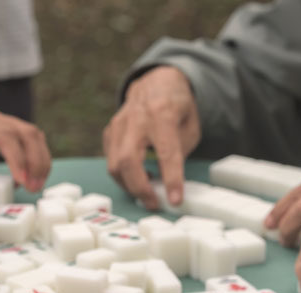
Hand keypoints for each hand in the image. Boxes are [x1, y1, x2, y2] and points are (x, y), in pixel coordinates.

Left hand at [0, 91, 50, 190]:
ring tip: (36, 186)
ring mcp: (4, 121)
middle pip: (28, 134)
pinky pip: (32, 140)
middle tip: (34, 189)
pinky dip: (37, 159)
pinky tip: (28, 178)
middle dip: (37, 162)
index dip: (17, 158)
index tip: (21, 181)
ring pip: (35, 136)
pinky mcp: (8, 129)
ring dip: (41, 161)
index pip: (4, 136)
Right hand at [103, 66, 201, 208]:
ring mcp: (118, 124)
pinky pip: (110, 161)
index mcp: (163, 113)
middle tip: (154, 203)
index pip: (166, 152)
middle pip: (128, 161)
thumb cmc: (177, 108)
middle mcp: (136, 118)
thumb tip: (169, 186)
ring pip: (114, 165)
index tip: (174, 200)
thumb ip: (180, 153)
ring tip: (148, 192)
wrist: (156, 83)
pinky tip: (139, 177)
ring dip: (130, 186)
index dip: (171, 179)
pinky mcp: (109, 132)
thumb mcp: (191, 126)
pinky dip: (124, 176)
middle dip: (140, 189)